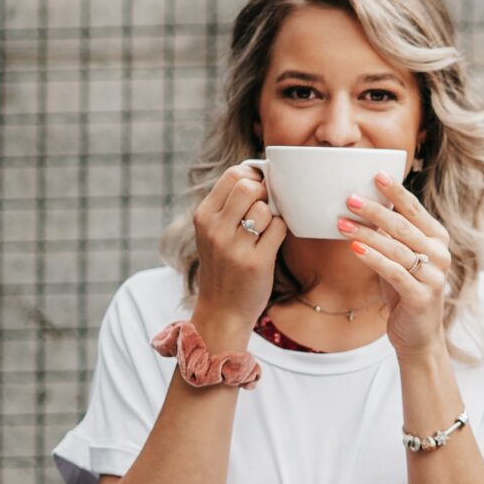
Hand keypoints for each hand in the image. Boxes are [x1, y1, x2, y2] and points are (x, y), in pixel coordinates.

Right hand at [192, 163, 287, 332]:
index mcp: (203, 216)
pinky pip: (279, 228)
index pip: (232, 175)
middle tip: (265, 208)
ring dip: (272, 216)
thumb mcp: (213, 232)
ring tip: (264, 230)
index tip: (259, 188)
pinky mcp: (256, 262)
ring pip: (265, 208)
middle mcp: (215, 229)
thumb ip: (228, 205)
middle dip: (264, 192)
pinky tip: (271, 242)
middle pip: (249, 186)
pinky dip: (280, 231)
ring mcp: (234, 247)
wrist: (222, 310)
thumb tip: (258, 172)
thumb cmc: (223, 266)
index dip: (252, 176)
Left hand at [340, 172, 454, 358]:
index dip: (395, 191)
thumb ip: (392, 235)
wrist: (418, 335)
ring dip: (366, 233)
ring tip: (341, 223)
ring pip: (396, 247)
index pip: (415, 209)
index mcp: (437, 239)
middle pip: (403, 226)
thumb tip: (366, 204)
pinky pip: (393, 272)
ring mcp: (434, 276)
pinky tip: (354, 248)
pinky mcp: (421, 296)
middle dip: (374, 210)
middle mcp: (440, 254)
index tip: (375, 174)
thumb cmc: (406, 290)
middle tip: (349, 198)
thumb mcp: (401, 258)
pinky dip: (372, 258)